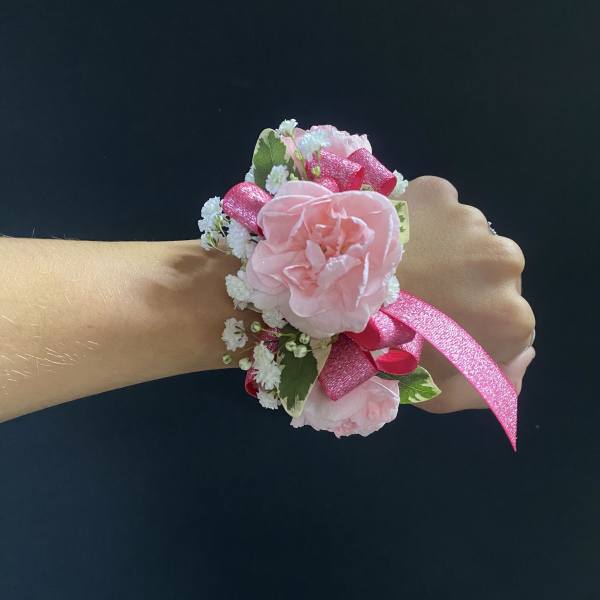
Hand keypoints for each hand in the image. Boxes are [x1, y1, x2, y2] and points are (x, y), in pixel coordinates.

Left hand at [396, 176, 535, 412]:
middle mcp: (505, 263)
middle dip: (466, 282)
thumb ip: (496, 384)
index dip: (476, 323)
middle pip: (495, 274)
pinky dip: (423, 217)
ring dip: (446, 248)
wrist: (328, 303)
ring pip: (468, 236)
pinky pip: (438, 205)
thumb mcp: (442, 396)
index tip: (441, 324)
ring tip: (404, 267)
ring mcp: (470, 222)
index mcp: (512, 318)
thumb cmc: (384, 358)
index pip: (511, 320)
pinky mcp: (435, 193)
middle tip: (421, 294)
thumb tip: (525, 356)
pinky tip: (397, 240)